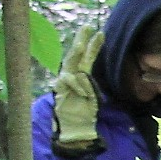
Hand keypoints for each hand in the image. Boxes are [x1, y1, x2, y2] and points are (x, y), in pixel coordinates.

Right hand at [51, 28, 104, 155]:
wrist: (73, 132)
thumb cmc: (84, 116)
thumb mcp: (94, 97)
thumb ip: (92, 85)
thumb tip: (101, 75)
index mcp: (80, 78)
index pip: (86, 59)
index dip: (93, 46)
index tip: (101, 34)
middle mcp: (70, 78)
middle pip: (75, 56)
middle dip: (81, 40)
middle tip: (87, 27)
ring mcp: (64, 84)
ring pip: (69, 64)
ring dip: (75, 53)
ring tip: (81, 44)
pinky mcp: (59, 91)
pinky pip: (68, 81)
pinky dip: (77, 84)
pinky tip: (83, 92)